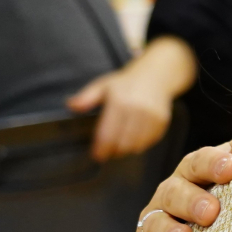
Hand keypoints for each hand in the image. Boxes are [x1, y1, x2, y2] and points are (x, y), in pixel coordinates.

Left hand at [69, 35, 196, 161]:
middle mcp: (137, 110)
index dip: (101, 149)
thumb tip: (70, 105)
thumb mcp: (102, 86)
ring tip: (119, 146)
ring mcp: (152, 117)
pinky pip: (149, 143)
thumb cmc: (125, 83)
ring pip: (136, 146)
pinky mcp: (162, 122)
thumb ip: (86, 97)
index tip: (96, 156)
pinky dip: (140, 145)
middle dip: (113, 152)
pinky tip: (133, 139)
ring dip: (126, 150)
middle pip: (123, 144)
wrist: (155, 76)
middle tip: (107, 152)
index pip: (108, 134)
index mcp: (120, 102)